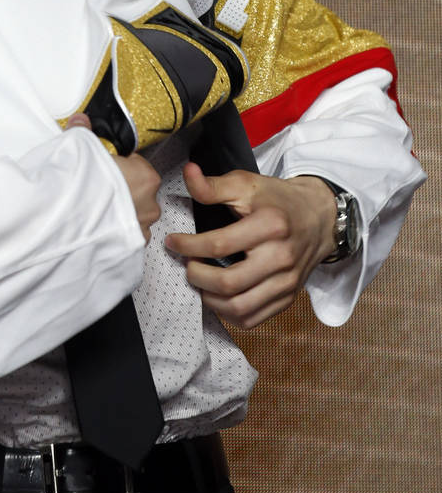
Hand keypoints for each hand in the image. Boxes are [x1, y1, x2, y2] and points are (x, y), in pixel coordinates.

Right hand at [66, 113, 160, 243]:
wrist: (61, 224)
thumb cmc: (77, 189)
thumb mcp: (80, 149)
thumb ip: (84, 133)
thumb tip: (81, 121)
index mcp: (145, 177)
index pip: (139, 165)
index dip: (121, 165)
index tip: (105, 168)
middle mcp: (149, 204)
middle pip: (140, 191)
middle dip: (122, 190)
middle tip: (98, 188)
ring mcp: (141, 228)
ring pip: (135, 215)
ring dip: (121, 212)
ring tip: (96, 209)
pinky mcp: (130, 247)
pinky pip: (128, 235)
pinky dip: (116, 232)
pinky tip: (99, 226)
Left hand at [164, 162, 336, 327]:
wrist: (318, 217)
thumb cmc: (277, 200)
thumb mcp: (246, 184)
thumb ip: (213, 185)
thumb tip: (188, 173)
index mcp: (271, 225)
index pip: (220, 244)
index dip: (189, 246)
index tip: (173, 242)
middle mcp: (282, 257)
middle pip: (228, 282)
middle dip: (196, 276)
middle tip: (186, 265)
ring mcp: (287, 282)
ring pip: (239, 307)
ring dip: (209, 299)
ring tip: (198, 281)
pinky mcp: (288, 297)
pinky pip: (252, 318)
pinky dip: (228, 313)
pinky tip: (217, 296)